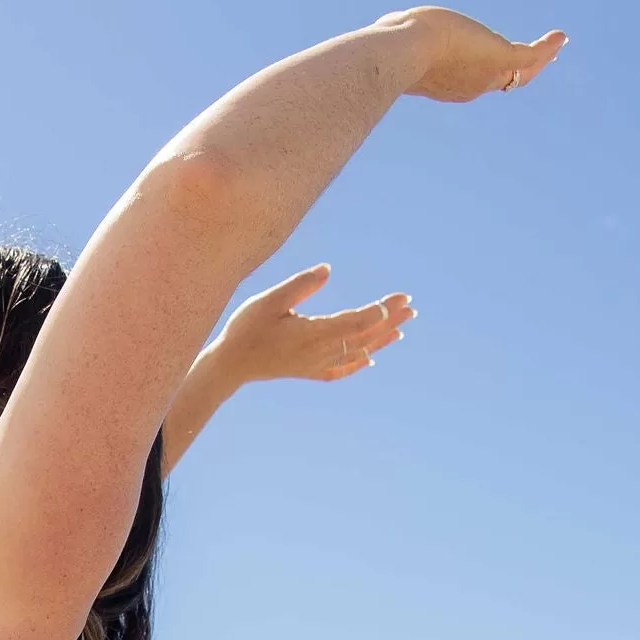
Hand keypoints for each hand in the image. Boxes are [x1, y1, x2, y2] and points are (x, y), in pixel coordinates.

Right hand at [206, 267, 412, 386]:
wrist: (228, 365)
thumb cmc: (245, 328)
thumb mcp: (268, 300)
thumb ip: (300, 285)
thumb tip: (328, 269)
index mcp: (313, 332)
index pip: (358, 320)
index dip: (382, 308)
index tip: (401, 297)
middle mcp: (320, 352)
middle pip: (363, 336)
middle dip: (389, 321)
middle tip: (411, 308)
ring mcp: (315, 364)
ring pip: (356, 352)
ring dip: (380, 339)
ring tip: (402, 328)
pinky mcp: (307, 371)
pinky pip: (340, 369)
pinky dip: (358, 363)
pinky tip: (370, 358)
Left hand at [378, 7, 566, 103]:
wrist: (403, 52)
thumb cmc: (394, 45)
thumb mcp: (402, 40)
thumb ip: (403, 35)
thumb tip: (390, 24)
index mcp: (449, 84)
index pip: (476, 79)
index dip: (490, 73)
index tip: (500, 66)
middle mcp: (471, 85)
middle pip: (505, 80)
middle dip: (523, 71)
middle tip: (540, 59)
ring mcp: (486, 73)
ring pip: (522, 70)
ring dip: (541, 58)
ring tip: (557, 45)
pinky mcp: (498, 56)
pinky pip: (530, 55)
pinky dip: (546, 48)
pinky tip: (559, 35)